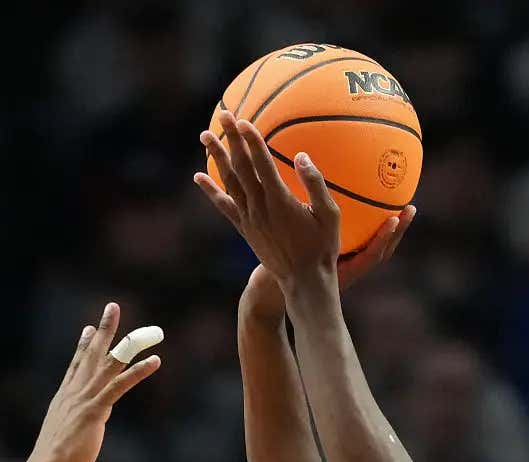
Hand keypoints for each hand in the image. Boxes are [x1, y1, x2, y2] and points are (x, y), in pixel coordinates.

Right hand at [25, 303, 161, 461]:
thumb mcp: (63, 437)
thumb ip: (75, 425)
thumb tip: (85, 423)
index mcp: (64, 399)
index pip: (75, 366)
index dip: (83, 345)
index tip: (89, 328)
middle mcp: (73, 393)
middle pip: (91, 355)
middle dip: (104, 330)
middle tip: (112, 307)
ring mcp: (84, 399)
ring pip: (108, 363)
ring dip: (129, 343)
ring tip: (147, 330)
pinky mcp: (94, 410)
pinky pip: (120, 385)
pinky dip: (138, 371)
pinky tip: (155, 361)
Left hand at [194, 119, 346, 299]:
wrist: (301, 282)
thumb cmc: (323, 247)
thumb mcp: (329, 215)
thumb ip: (316, 184)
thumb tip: (302, 155)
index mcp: (280, 200)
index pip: (261, 163)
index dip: (251, 140)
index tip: (242, 120)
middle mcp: (258, 207)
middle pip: (240, 167)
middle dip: (231, 138)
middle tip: (222, 114)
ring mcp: (248, 218)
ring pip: (228, 182)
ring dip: (216, 157)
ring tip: (205, 136)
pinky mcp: (244, 228)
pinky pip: (224, 206)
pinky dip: (211, 191)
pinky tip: (199, 177)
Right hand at [238, 206, 414, 328]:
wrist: (271, 295)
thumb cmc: (278, 272)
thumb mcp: (288, 251)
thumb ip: (297, 229)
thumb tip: (302, 197)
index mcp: (342, 271)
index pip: (369, 256)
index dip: (382, 239)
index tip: (394, 220)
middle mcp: (347, 269)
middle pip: (379, 250)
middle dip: (396, 231)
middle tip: (409, 208)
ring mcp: (345, 268)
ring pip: (371, 247)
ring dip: (384, 229)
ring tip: (394, 206)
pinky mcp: (339, 264)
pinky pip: (359, 244)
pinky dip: (366, 227)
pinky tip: (360, 208)